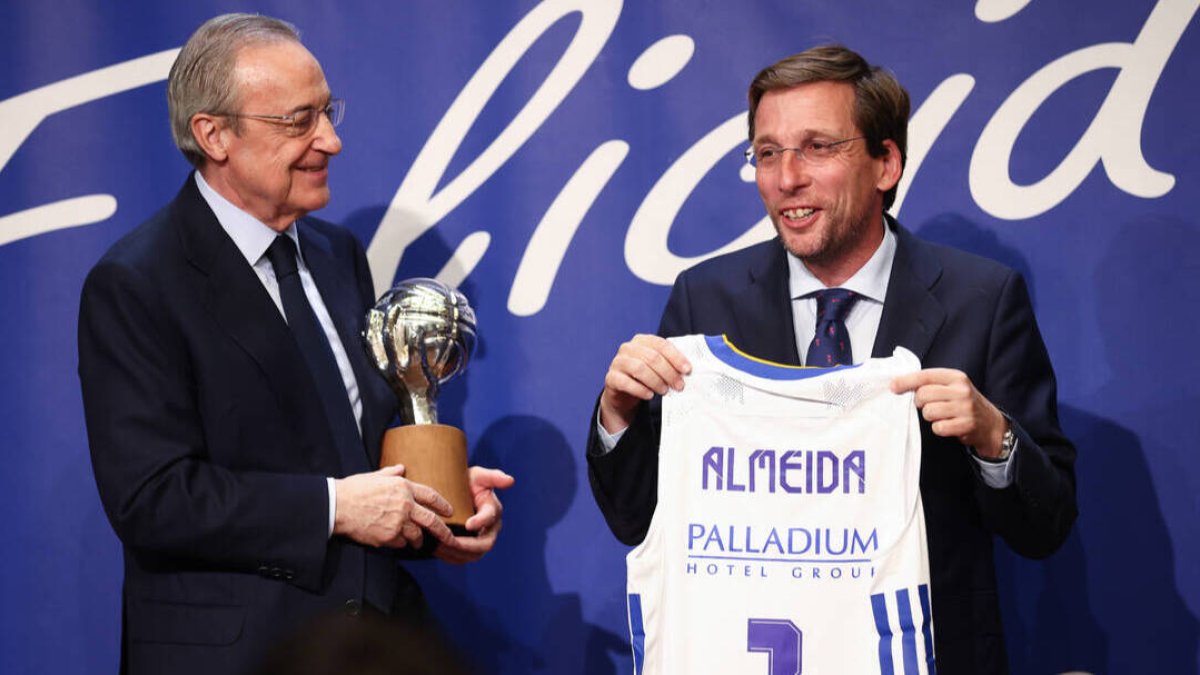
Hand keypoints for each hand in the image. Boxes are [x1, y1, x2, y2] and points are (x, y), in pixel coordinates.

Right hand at [333, 464, 455, 549]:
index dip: (443, 504)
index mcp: (403, 487)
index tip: (450, 511)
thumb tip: (401, 468)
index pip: (430, 496)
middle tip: (449, 537)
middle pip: (431, 520)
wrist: (337, 506)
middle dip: (443, 530)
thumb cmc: (354, 489)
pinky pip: (401, 543)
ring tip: (418, 541)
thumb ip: (391, 473)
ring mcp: (397, 522)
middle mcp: (404, 505)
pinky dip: (401, 544)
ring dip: (418, 539)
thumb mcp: (375, 476)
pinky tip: (397, 541)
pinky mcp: (388, 537)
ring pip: (416, 535)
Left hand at [435, 466, 514, 564]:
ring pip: (473, 555)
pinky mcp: (470, 549)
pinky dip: (450, 556)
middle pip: (485, 544)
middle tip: (449, 541)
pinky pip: (462, 558)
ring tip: (440, 546)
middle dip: (467, 545)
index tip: (468, 524)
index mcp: (493, 510)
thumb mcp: (478, 476)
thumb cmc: (468, 482)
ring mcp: (481, 540)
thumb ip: (493, 476)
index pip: (490, 518)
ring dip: (456, 553)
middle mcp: (491, 528)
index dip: (480, 522)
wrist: (456, 494)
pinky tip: (437, 550)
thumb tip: (510, 480)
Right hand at [599, 334, 691, 433]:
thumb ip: (669, 364)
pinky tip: (649, 395)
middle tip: (679, 385)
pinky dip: (640, 389)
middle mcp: (628, 348)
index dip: (676, 357)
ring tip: (664, 391)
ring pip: (639, 368)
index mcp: (642, 341)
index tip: (687, 370)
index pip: (661, 345)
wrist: (624, 393)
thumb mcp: (657, 367)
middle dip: (668, 372)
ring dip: (655, 381)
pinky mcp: (611, 377)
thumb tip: (688, 370)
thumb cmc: (645, 377)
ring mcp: (618, 362)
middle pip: (652, 357)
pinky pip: (626, 382)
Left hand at [891, 368, 1007, 457]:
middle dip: (919, 402)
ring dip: (930, 416)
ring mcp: (965, 407)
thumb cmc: (963, 403)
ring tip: (941, 416)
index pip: (925, 376)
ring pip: (929, 412)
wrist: (990, 424)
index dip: (906, 381)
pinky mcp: (966, 424)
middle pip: (923, 395)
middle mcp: (961, 390)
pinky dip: (939, 428)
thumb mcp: (952, 387)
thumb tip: (899, 384)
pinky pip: (938, 427)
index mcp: (956, 377)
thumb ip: (931, 383)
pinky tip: (948, 425)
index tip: (893, 386)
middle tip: (927, 406)